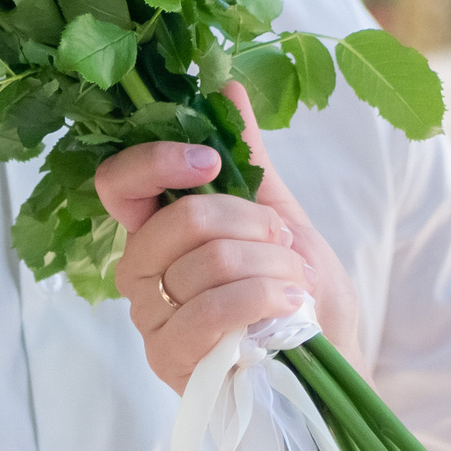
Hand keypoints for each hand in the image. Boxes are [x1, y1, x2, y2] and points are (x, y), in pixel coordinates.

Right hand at [95, 82, 362, 391]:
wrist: (332, 365)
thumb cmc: (301, 296)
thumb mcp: (282, 217)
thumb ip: (248, 161)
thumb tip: (225, 85)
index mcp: (158, 232)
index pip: (118, 183)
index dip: (158, 161)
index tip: (212, 161)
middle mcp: (142, 274)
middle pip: (179, 221)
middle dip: (252, 222)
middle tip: (284, 240)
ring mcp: (152, 322)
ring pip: (207, 264)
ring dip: (272, 266)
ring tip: (295, 284)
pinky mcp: (173, 364)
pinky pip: (212, 313)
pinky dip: (263, 299)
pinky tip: (289, 306)